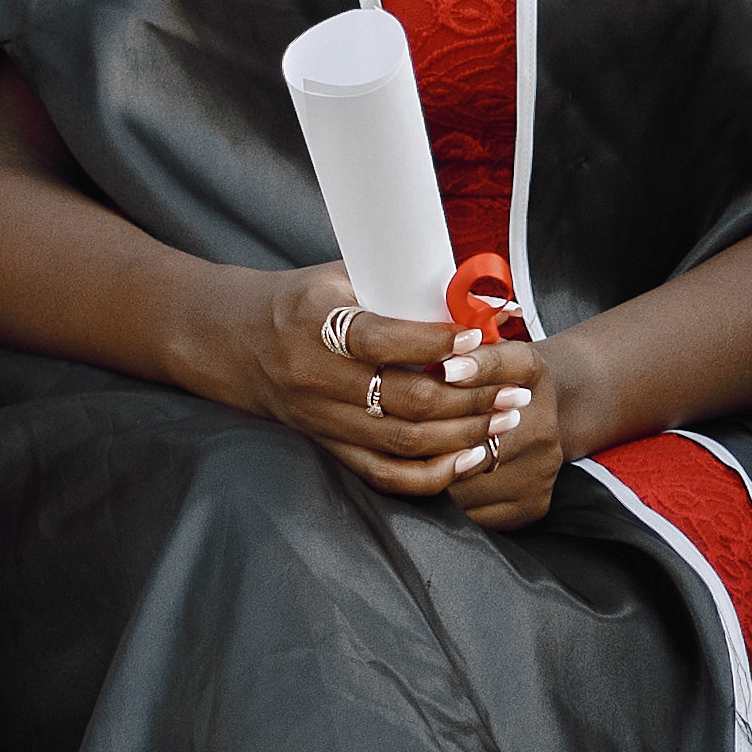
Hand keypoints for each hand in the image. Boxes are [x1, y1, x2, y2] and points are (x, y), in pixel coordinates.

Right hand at [255, 268, 566, 512]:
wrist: (237, 342)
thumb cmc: (303, 301)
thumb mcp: (340, 277)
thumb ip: (399, 287)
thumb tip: (478, 294)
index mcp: (315, 323)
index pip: (378, 340)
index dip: (433, 341)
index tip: (477, 337)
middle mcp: (316, 377)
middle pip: (403, 399)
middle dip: (470, 398)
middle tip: (514, 391)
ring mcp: (322, 419)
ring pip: (402, 440)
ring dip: (463, 433)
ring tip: (505, 418)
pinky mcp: (328, 446)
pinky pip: (384, 473)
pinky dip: (430, 472)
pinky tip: (468, 457)